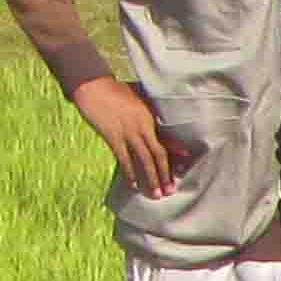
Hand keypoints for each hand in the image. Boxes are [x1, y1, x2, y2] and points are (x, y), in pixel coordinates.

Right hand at [70, 76, 194, 197]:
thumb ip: (147, 108)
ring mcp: (128, 133)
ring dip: (151, 178)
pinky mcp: (113, 137)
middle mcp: (142, 127)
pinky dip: (129, 173)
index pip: (166, 138)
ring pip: (144, 160)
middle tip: (171, 190)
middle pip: (158, 154)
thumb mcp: (136, 96)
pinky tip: (133, 185)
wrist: (93, 85)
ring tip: (156, 194)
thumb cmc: (113, 88)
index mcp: (149, 117)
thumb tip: (155, 118)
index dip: (176, 150)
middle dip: (165, 174)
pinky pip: (123, 159)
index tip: (187, 162)